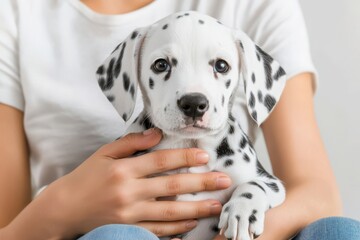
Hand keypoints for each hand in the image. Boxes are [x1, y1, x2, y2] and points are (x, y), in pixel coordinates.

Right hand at [37, 128, 230, 237]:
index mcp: (123, 169)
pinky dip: (177, 229)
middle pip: (171, 187)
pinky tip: (193, 224)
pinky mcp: (129, 230)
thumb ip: (131, 142)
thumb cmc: (86, 177)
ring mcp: (130, 215)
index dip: (184, 158)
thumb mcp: (104, 153)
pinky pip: (158, 230)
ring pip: (169, 212)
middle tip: (224, 181)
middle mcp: (128, 192)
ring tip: (217, 205)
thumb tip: (157, 133)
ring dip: (196, 209)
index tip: (205, 157)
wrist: (65, 208)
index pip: (160, 161)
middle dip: (201, 183)